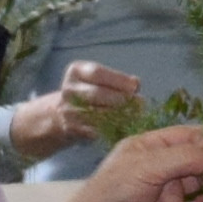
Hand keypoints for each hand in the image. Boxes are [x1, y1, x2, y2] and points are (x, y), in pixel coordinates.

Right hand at [6, 63, 144, 160]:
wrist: (63, 113)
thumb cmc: (91, 92)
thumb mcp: (100, 79)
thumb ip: (118, 80)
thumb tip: (135, 84)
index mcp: (75, 71)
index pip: (97, 72)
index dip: (118, 79)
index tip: (134, 86)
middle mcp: (69, 90)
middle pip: (96, 94)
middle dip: (121, 99)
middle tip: (140, 103)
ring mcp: (69, 110)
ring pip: (97, 114)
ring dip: (121, 115)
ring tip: (135, 115)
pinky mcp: (73, 129)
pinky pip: (96, 129)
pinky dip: (114, 128)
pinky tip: (126, 125)